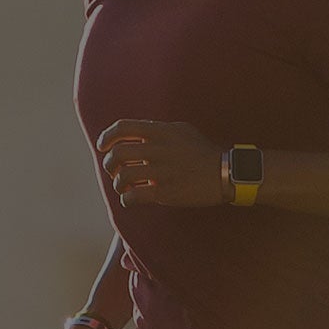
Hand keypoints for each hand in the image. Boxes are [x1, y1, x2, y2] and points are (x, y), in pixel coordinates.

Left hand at [97, 119, 228, 207]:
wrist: (225, 173)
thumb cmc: (202, 152)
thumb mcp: (182, 130)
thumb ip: (157, 129)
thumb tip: (134, 132)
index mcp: (161, 131)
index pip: (123, 127)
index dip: (107, 137)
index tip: (103, 146)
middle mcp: (159, 148)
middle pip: (117, 154)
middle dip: (109, 164)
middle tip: (113, 171)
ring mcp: (161, 170)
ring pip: (123, 176)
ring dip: (118, 184)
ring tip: (124, 187)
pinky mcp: (165, 191)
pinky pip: (133, 196)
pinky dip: (127, 199)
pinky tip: (131, 200)